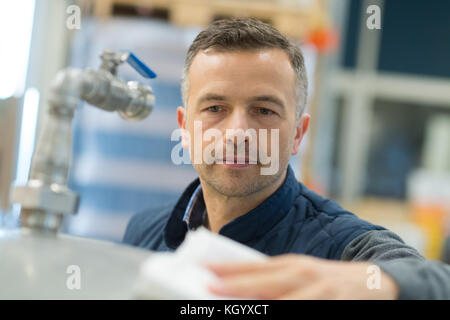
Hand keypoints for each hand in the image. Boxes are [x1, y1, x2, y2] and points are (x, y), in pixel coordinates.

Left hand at [206, 254, 398, 298]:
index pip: (255, 266)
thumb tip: (239, 291)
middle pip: (265, 283)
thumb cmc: (328, 280)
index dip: (229, 270)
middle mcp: (306, 276)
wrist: (378, 282)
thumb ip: (274, 280)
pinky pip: (305, 313)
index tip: (203, 271)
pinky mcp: (337, 306)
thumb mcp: (302, 274)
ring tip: (232, 307)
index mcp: (294, 264)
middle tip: (208, 289)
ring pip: (285, 302)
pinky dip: (288, 311)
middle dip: (235, 287)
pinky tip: (273, 310)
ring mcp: (322, 293)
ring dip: (258, 308)